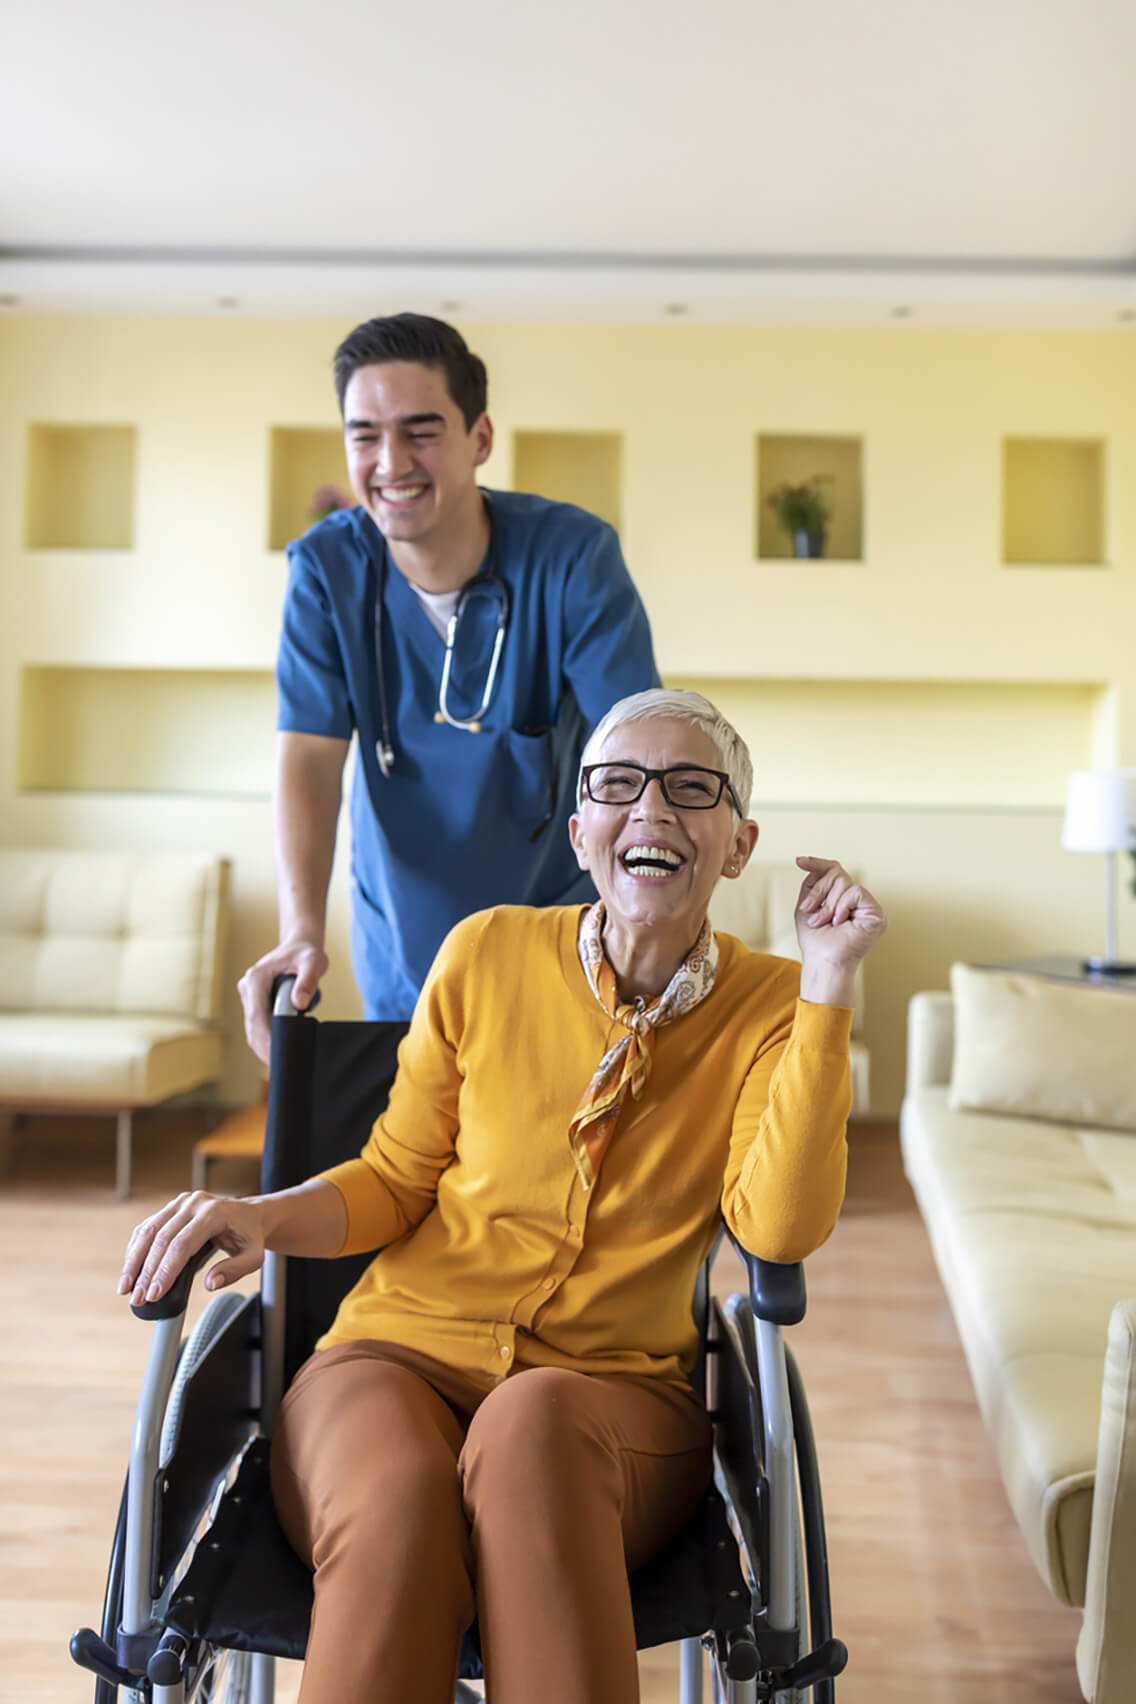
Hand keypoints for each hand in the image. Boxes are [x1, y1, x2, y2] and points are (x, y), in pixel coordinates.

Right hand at [118, 1191, 267, 1305]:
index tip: (154, 1294)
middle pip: (162, 1239)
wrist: (250, 1215)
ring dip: (134, 1261)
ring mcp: (180, 1203)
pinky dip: (136, 1250)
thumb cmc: (250, 1237)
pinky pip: (148, 1228)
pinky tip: (131, 1269)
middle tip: (137, 1298)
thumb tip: (211, 1284)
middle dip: (146, 1272)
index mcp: (213, 1213)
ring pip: (149, 1231)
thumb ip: (235, 1271)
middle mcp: (193, 1204)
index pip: (182, 1244)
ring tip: (126, 1288)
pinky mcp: (171, 1208)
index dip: (165, 1271)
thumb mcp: (254, 1257)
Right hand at [238, 937, 327, 1063]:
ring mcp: (249, 996)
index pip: (256, 1014)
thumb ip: (308, 981)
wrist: (299, 946)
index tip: (276, 1053)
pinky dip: (265, 1040)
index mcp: (256, 978)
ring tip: (278, 1065)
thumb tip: (300, 1004)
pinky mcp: (254, 1003)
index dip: (265, 1037)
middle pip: (252, 1025)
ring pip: (252, 1029)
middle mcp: (248, 987)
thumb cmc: (306, 954)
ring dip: (263, 1047)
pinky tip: (277, 1053)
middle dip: (263, 1047)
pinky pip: (257, 1026)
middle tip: (279, 1067)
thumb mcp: (313, 963)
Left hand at [794, 856, 886, 1005]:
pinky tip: (840, 922)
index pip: (834, 871)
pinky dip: (841, 907)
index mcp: (843, 898)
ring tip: (824, 922)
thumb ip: (813, 883)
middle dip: (819, 892)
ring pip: (844, 882)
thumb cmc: (815, 939)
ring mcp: (868, 906)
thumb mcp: (807, 905)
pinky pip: (855, 892)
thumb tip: (811, 863)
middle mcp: (857, 900)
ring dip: (827, 904)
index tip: (799, 861)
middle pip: (837, 874)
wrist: (822, 960)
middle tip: (810, 911)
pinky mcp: (876, 913)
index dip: (817, 863)